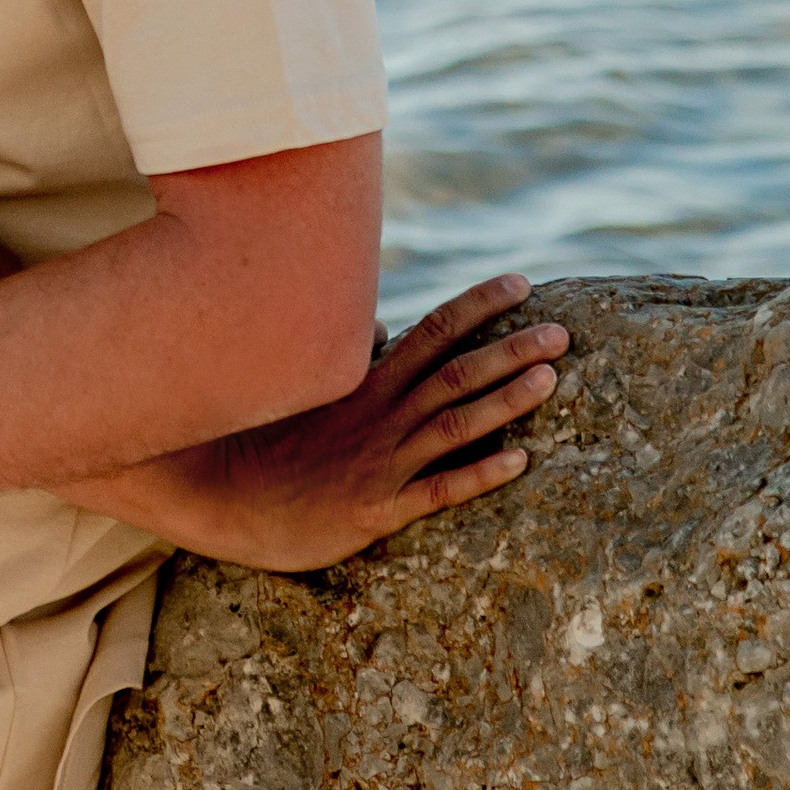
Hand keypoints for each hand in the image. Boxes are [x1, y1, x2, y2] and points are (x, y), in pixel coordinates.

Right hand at [74, 274, 567, 572]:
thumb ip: (349, 358)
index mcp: (367, 381)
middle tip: (563, 332)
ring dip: (505, 400)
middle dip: (510, 348)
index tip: (520, 282)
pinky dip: (479, 473)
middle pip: (456, 370)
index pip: (432, 329)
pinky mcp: (378, 507)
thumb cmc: (267, 442)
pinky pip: (438, 488)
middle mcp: (381, 413)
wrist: (226, 497)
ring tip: (550, 379)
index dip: (478, 305)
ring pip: (454, 422)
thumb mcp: (306, 389)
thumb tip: (376, 323)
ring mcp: (382, 459)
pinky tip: (520, 463)